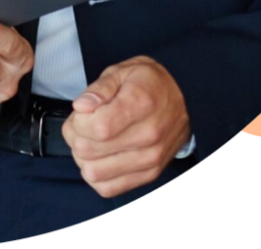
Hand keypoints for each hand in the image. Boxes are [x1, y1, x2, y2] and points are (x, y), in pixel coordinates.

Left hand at [61, 56, 190, 197]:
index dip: (79, 120)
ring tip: (90, 139)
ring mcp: (150, 159)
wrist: (185, 99)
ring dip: (82, 157)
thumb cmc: (148, 83)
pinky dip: (96, 175)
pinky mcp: (150, 174)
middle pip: (90, 150)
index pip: (97, 127)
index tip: (82, 111)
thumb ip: (99, 89)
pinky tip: (99, 156)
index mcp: (140, 104)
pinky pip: (108, 188)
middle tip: (82, 122)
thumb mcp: (122, 71)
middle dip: (75, 135)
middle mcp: (148, 135)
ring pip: (94, 173)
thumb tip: (81, 107)